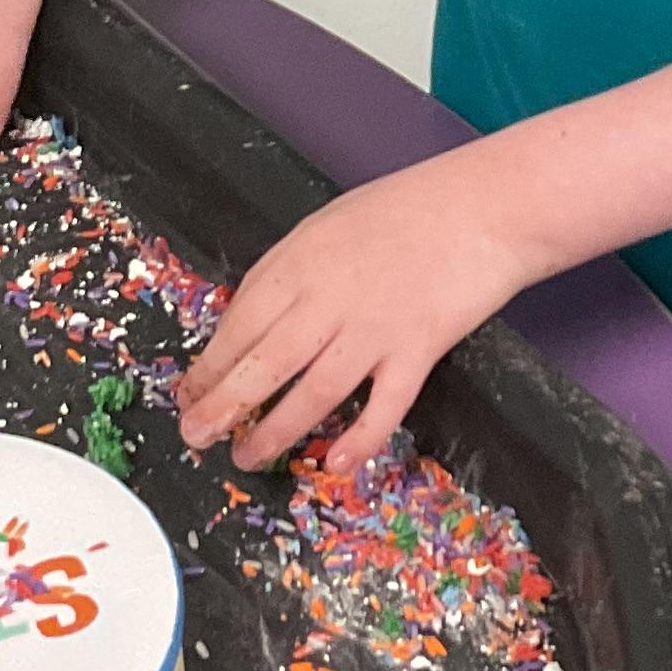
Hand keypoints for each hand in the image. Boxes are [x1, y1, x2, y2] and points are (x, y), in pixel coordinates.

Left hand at [176, 152, 532, 478]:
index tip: (188, 393)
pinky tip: (335, 466)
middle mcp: (330, 297)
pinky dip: (359, 439)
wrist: (483, 204)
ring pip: (313, 392)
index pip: (240, 322)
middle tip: (195, 437)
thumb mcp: (328, 224)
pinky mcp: (420, 349)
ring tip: (247, 457)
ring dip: (275, 431)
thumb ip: (290, 272)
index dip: (209, 364)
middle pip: (264, 363)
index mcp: (301, 261)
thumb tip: (250, 320)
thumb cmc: (407, 207)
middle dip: (222, 405)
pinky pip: (384, 406)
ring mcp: (376, 326)